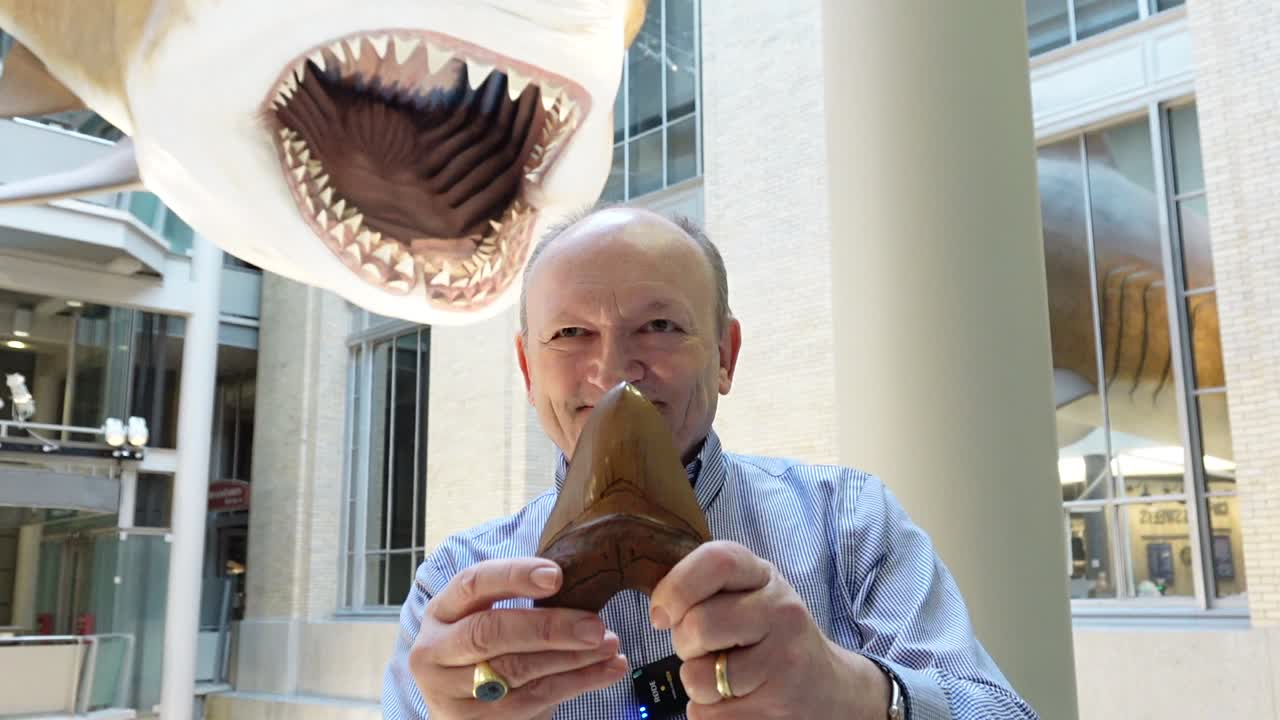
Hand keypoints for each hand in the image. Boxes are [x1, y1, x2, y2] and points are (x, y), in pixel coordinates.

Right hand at [408, 557, 629, 718]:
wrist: (457, 708)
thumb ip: (515, 602)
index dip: (514, 576)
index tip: (556, 576)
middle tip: (594, 625)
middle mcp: (436, 651)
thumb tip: (580, 586)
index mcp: (441, 612)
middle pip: (489, 633)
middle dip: (548, 627)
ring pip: (516, 670)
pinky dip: (576, 683)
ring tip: (610, 644)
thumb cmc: (480, 651)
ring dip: (572, 657)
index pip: (472, 584)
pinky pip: (532, 699)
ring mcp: (450, 692)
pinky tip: (605, 670)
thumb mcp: (480, 618)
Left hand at [649, 541, 891, 719]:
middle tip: (702, 650)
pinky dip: (709, 712)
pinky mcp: (778, 703)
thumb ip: (708, 590)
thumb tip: (659, 609)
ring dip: (696, 684)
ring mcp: (783, 658)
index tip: (662, 614)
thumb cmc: (772, 637)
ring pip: (698, 677)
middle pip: (699, 625)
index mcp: (763, 576)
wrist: (830, 688)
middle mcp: (780, 611)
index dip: (676, 587)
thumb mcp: (750, 596)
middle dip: (683, 645)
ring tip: (722, 677)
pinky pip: (708, 714)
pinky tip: (735, 700)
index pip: (716, 561)